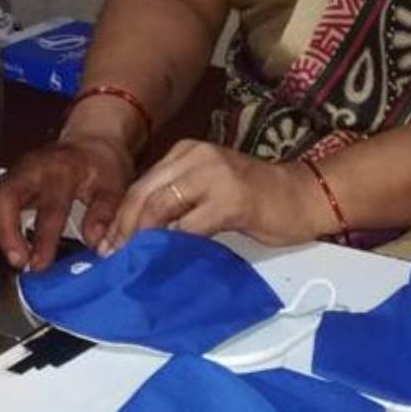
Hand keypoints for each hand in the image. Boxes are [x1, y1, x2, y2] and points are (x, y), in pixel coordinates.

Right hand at [0, 134, 134, 270]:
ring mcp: (16, 173)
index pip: (48, 207)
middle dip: (4, 233)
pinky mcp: (7, 180)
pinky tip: (6, 242)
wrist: (90, 142)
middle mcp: (33, 170)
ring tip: (12, 254)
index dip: (42, 239)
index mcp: (62, 171)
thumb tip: (97, 245)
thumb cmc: (100, 166)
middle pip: (2, 197)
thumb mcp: (114, 187)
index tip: (40, 263)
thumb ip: (105, 215)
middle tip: (17, 260)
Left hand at [101, 140, 339, 253]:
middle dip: (124, 228)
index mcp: (186, 151)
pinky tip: (167, 259)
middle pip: (145, 193)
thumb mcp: (207, 189)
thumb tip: (136, 232)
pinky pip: (191, 225)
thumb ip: (177, 201)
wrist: (303, 195)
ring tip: (132, 260)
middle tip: (112, 256)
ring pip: (162, 206)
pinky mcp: (232, 200)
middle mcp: (197, 156)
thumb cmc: (255, 198)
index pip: (141, 184)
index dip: (120, 216)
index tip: (107, 244)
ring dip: (143, 237)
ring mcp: (215, 175)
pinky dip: (174, 244)